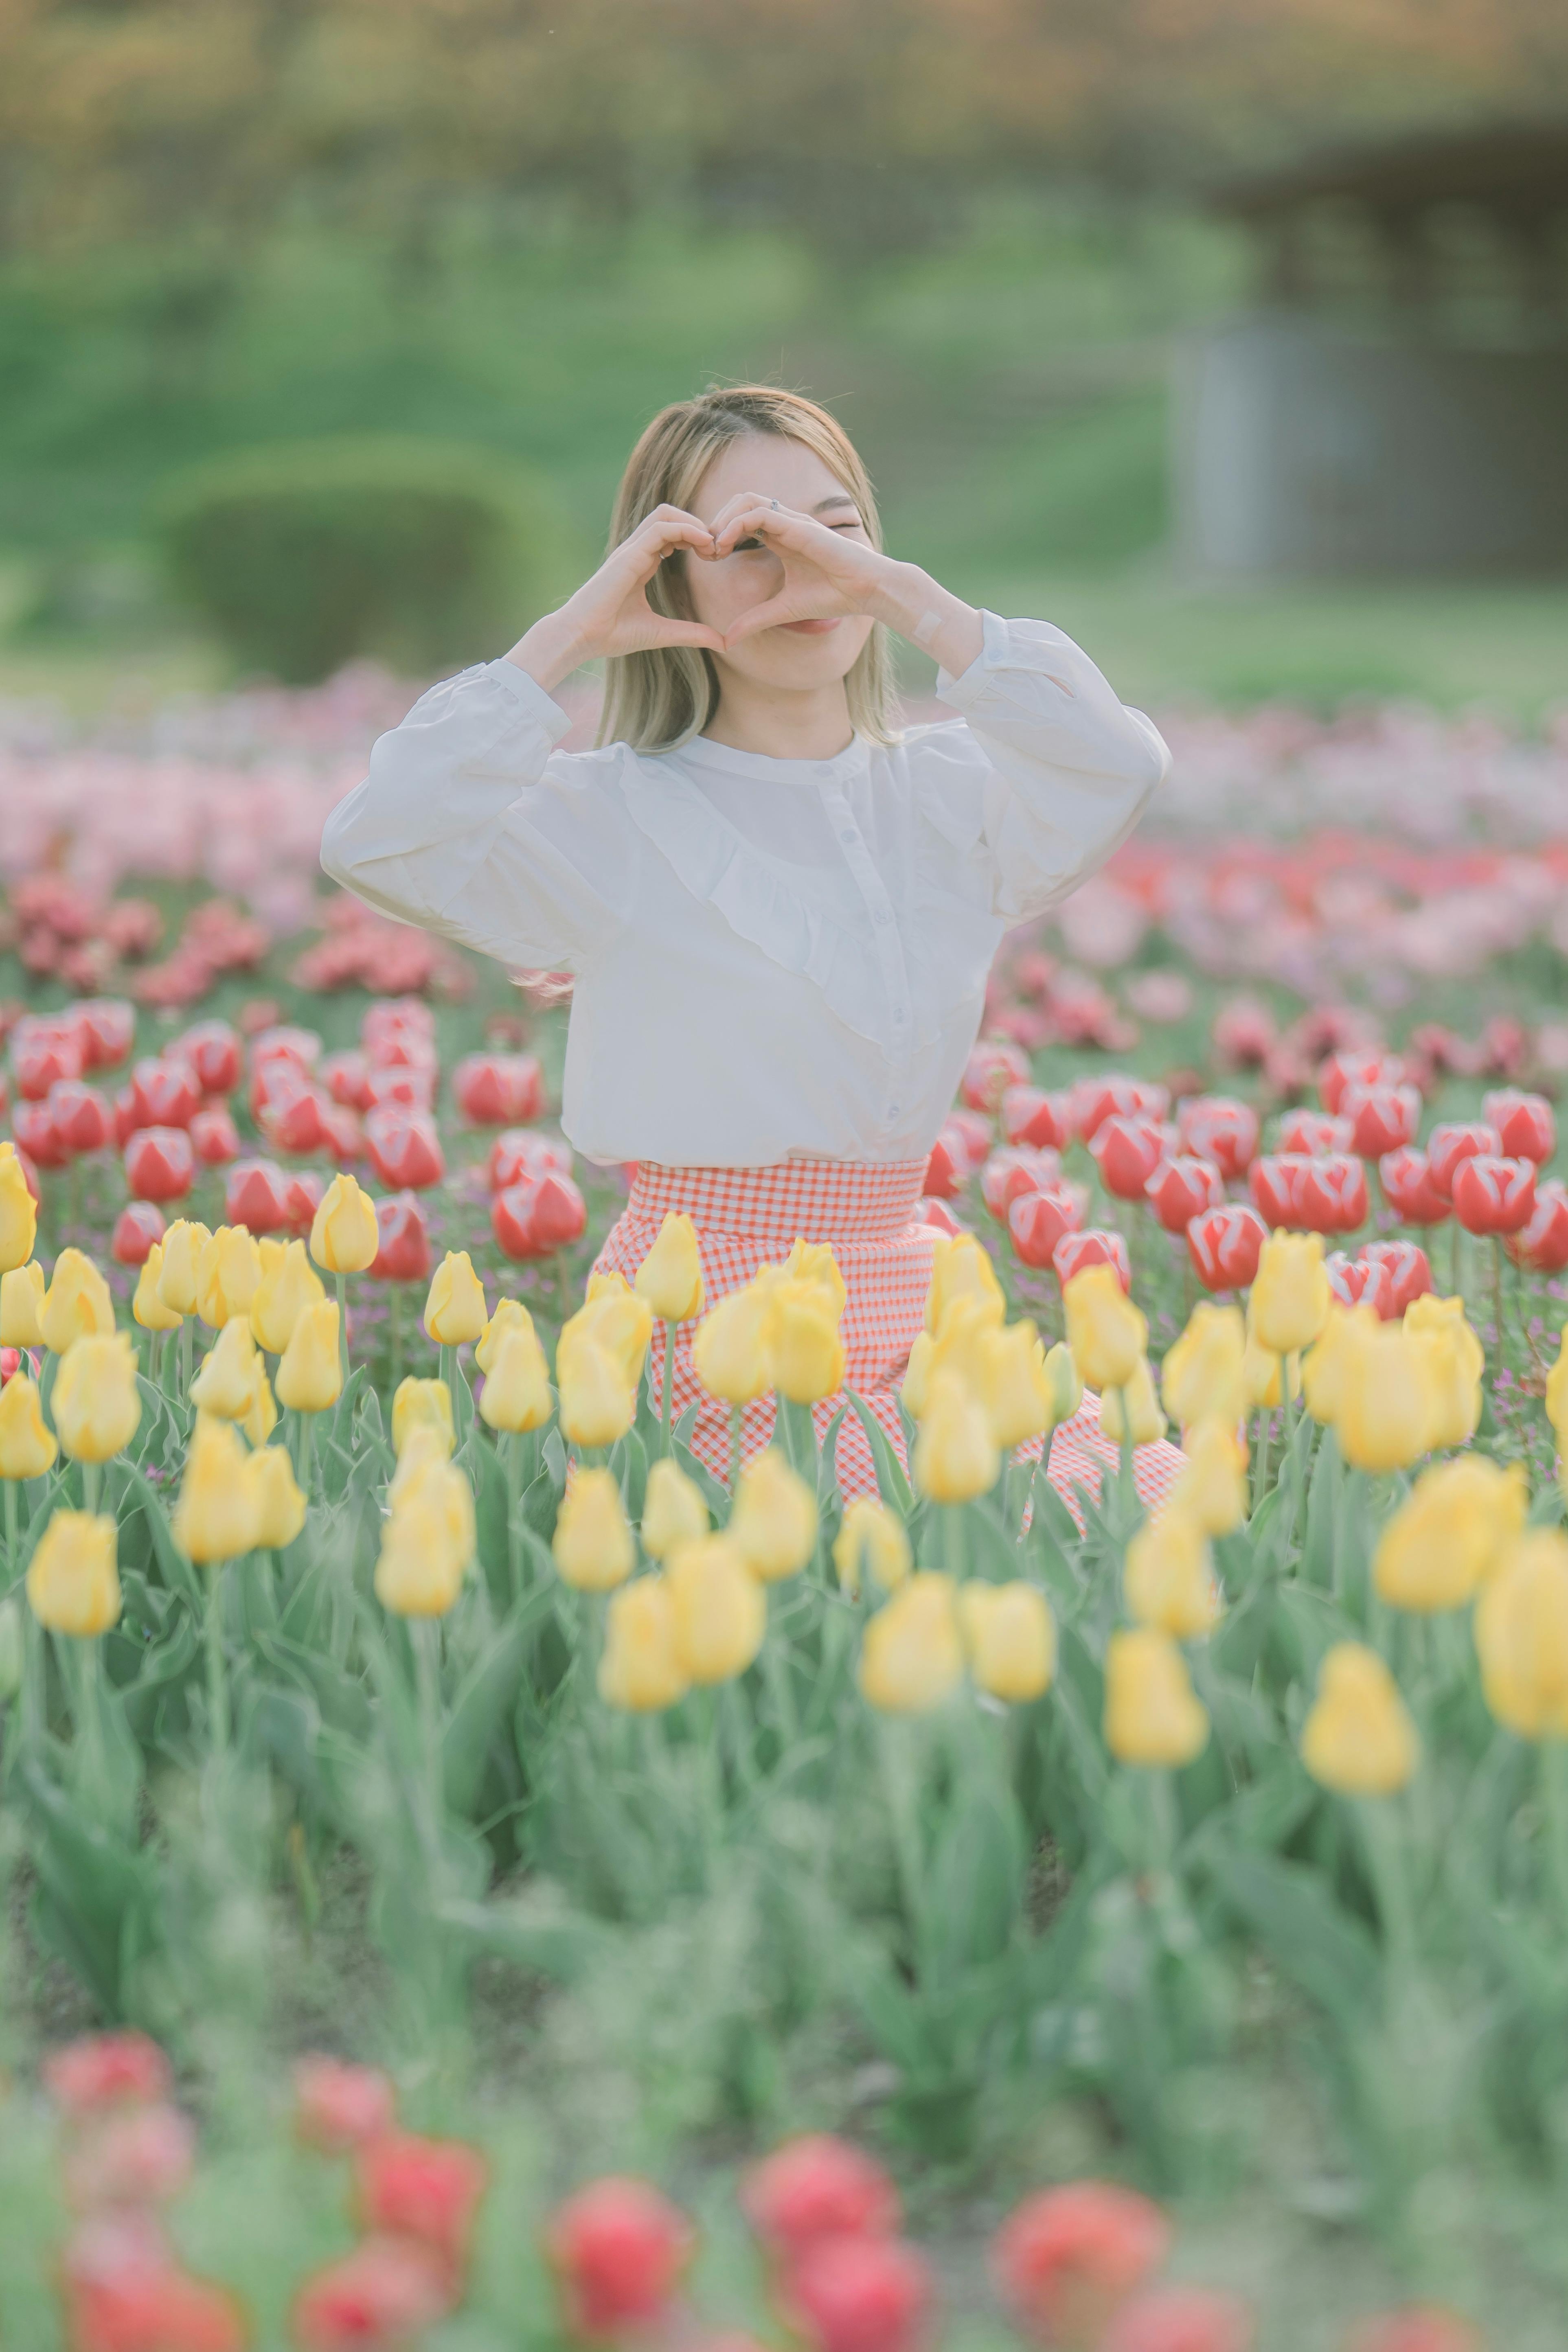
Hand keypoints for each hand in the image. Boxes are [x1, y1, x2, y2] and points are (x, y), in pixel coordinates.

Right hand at [506, 506, 722, 687]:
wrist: (581, 638)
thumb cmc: (611, 635)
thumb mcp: (661, 633)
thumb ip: (691, 633)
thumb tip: (723, 643)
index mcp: (641, 562)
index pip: (671, 533)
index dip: (695, 538)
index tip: (713, 557)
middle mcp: (636, 551)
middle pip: (669, 516)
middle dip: (697, 526)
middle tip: (717, 550)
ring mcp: (631, 550)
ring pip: (665, 515)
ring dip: (693, 524)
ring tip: (712, 546)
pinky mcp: (628, 555)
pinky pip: (660, 528)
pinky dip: (685, 530)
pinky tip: (703, 545)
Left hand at [707, 495, 897, 647]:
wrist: (866, 591)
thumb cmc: (833, 596)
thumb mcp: (783, 611)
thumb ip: (755, 620)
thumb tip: (727, 640)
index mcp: (780, 538)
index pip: (741, 521)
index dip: (720, 535)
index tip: (709, 559)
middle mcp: (784, 524)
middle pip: (739, 504)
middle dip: (716, 523)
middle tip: (706, 551)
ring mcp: (792, 521)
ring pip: (746, 500)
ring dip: (723, 519)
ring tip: (714, 547)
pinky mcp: (800, 526)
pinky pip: (760, 513)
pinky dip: (737, 525)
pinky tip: (727, 546)